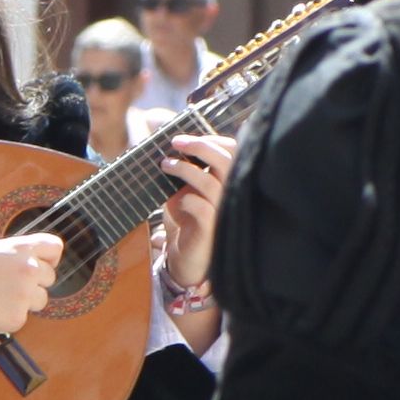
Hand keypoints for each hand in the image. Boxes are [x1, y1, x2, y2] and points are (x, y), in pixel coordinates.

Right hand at [0, 235, 60, 344]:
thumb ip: (18, 255)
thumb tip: (40, 266)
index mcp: (21, 247)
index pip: (55, 248)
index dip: (49, 258)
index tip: (41, 265)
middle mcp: (28, 269)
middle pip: (50, 277)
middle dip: (34, 283)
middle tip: (5, 285)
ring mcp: (23, 295)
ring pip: (40, 300)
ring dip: (24, 301)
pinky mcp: (16, 318)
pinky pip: (22, 318)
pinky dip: (8, 317)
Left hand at [152, 132, 231, 296]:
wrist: (184, 261)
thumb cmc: (185, 222)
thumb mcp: (182, 190)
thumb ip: (184, 170)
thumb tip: (170, 142)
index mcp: (228, 182)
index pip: (233, 152)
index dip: (214, 140)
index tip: (188, 138)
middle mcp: (230, 195)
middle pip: (226, 161)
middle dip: (200, 146)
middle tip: (175, 142)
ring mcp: (223, 213)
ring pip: (212, 183)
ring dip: (185, 169)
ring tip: (165, 165)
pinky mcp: (211, 231)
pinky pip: (202, 207)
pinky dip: (186, 199)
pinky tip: (174, 202)